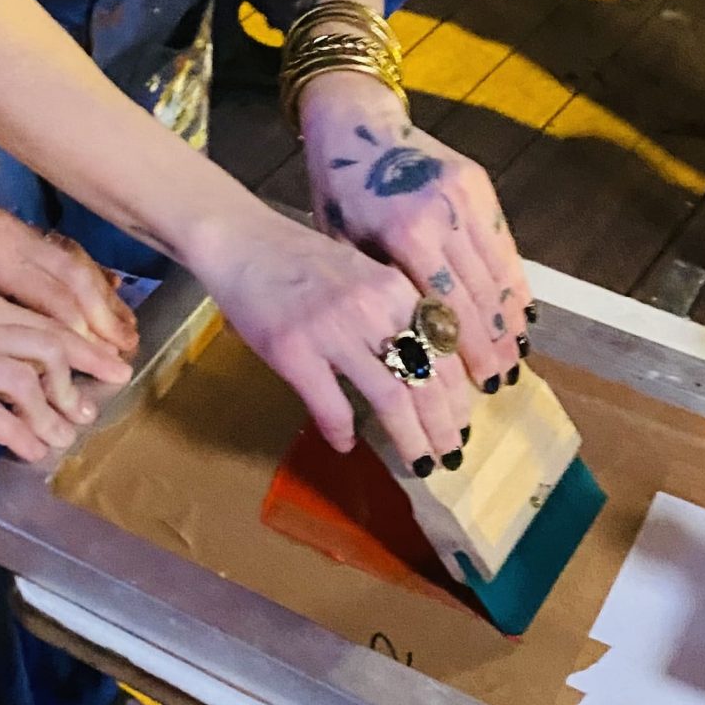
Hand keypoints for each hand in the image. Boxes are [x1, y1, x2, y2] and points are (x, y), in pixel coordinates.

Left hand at [0, 176, 138, 360]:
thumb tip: (13, 376)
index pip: (54, 300)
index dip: (81, 338)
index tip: (103, 367)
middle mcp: (13, 237)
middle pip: (73, 279)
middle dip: (103, 319)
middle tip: (125, 353)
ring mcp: (15, 228)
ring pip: (72, 263)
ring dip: (99, 299)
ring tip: (122, 331)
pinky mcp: (11, 227)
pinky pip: (59, 253)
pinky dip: (84, 279)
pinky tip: (101, 299)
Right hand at [0, 272, 130, 463]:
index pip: (46, 321)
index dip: (84, 345)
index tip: (109, 363)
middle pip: (49, 349)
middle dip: (83, 378)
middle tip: (99, 405)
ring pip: (27, 383)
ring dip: (53, 414)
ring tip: (65, 437)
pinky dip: (18, 433)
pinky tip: (31, 450)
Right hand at [187, 204, 470, 473]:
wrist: (240, 240)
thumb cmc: (300, 257)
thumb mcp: (362, 273)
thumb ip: (393, 313)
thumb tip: (422, 364)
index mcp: (395, 288)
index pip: (445, 351)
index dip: (458, 395)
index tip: (464, 423)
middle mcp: (372, 308)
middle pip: (427, 380)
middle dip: (444, 426)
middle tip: (450, 456)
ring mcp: (333, 330)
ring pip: (392, 400)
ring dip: (411, 440)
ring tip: (419, 463)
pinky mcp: (295, 351)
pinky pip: (332, 407)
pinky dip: (343, 432)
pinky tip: (345, 444)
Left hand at [296, 73, 527, 389]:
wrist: (355, 123)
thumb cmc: (339, 191)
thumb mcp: (344, 245)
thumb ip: (377, 293)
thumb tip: (401, 354)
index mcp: (402, 234)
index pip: (444, 307)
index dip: (464, 351)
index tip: (477, 386)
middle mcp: (441, 215)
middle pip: (478, 295)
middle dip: (492, 345)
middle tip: (501, 383)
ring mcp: (465, 197)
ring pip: (499, 271)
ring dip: (509, 319)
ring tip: (514, 357)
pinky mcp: (479, 184)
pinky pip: (504, 243)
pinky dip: (513, 281)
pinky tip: (519, 313)